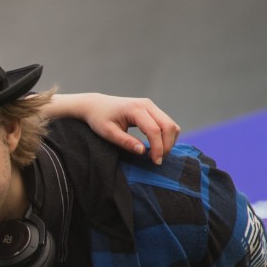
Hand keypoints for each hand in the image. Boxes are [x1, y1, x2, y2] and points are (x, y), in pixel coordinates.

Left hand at [49, 92, 180, 164]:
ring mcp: (151, 105)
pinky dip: (167, 135)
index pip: (154, 130)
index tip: (155, 162)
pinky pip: (167, 123)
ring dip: (169, 141)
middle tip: (157, 160)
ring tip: (157, 154)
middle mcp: (147, 104)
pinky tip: (157, 145)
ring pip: (171, 124)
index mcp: (135, 109)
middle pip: (168, 126)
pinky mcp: (152, 109)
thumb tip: (142, 152)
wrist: (95, 105)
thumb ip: (125, 142)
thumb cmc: (99, 119)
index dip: (157, 148)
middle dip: (167, 145)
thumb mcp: (108, 133)